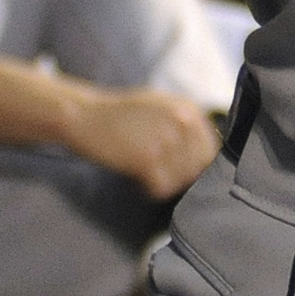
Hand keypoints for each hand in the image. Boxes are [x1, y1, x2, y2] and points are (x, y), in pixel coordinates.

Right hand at [63, 85, 219, 197]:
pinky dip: (150, 189)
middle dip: (180, 175)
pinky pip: (163, 188)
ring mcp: (166, 140)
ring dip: (164, 182)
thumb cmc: (121, 115)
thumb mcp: (161, 106)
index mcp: (188, 108)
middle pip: (199, 167)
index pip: (211, 150)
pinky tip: (137, 178)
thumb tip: (209, 156)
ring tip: (145, 172)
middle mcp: (182, 121)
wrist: (84, 115)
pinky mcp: (148, 159)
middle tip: (156, 171)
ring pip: (182, 180)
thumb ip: (186, 125)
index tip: (175, 166)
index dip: (194, 164)